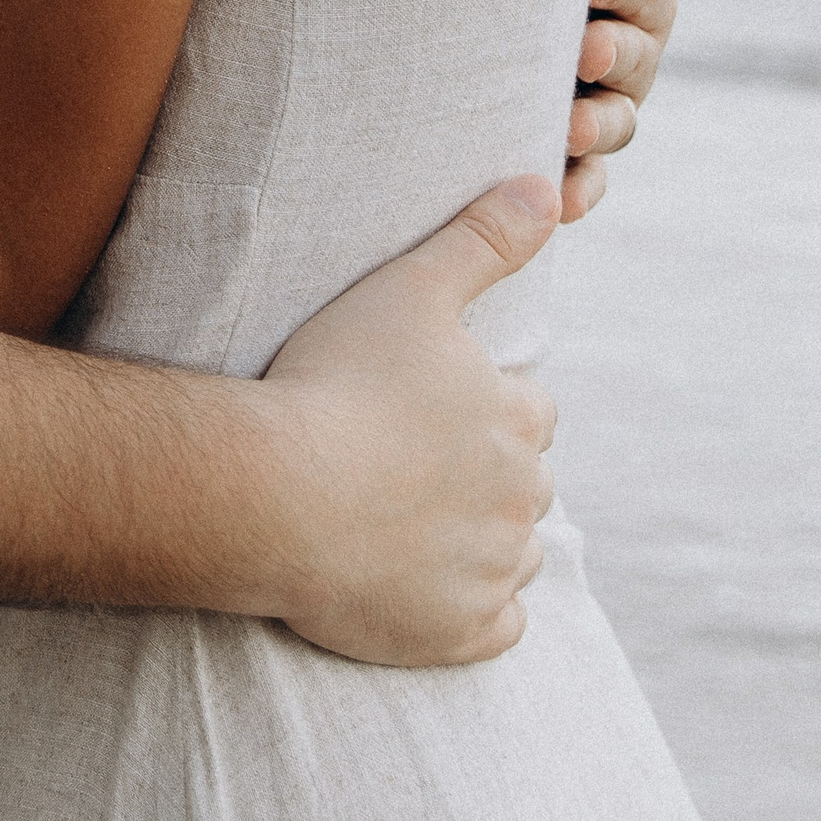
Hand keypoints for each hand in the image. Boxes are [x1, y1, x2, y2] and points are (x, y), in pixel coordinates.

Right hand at [258, 176, 558, 664]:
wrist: (272, 491)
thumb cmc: (333, 380)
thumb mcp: (411, 288)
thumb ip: (484, 238)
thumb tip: (548, 186)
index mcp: (518, 419)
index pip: (528, 410)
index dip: (478, 405)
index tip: (421, 407)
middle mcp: (523, 498)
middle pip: (523, 484)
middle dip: (480, 476)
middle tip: (402, 462)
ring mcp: (493, 571)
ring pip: (512, 555)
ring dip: (475, 540)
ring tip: (399, 518)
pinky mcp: (462, 634)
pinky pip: (495, 628)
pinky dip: (467, 611)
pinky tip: (415, 580)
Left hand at [562, 0, 677, 220]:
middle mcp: (629, 50)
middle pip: (635, 59)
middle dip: (614, 53)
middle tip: (587, 46)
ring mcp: (602, 100)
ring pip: (614, 123)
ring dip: (597, 126)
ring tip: (569, 126)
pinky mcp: (569, 145)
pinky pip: (585, 178)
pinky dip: (580, 191)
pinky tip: (562, 201)